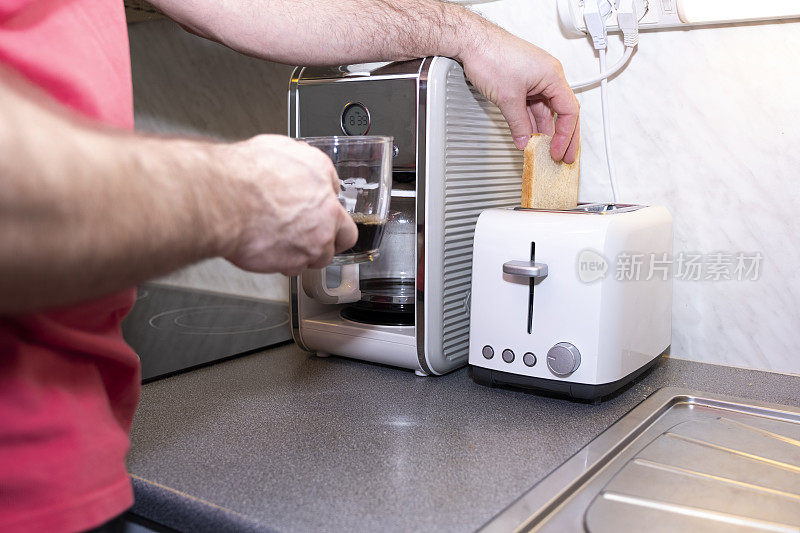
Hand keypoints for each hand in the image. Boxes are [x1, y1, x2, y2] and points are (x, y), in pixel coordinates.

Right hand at [220, 135, 357, 275]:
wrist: (223, 200)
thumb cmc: (241, 175)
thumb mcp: (274, 147)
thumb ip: (295, 163)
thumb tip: (296, 167)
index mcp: (321, 176)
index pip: (335, 192)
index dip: (324, 204)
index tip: (316, 208)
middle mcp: (326, 210)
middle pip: (345, 234)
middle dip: (332, 237)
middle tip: (316, 236)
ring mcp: (315, 238)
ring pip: (322, 256)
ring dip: (307, 253)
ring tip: (286, 245)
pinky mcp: (297, 260)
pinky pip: (297, 268)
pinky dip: (286, 263)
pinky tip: (272, 252)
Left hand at [459, 27, 579, 162]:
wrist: (472, 41)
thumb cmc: (491, 55)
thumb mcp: (508, 98)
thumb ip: (518, 124)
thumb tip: (524, 140)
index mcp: (552, 76)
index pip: (569, 111)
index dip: (565, 135)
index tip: (558, 151)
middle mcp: (547, 76)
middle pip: (561, 112)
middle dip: (561, 136)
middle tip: (562, 156)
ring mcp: (535, 79)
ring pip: (544, 111)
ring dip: (543, 131)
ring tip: (542, 151)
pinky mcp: (522, 81)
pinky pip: (532, 106)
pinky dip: (530, 121)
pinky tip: (529, 135)